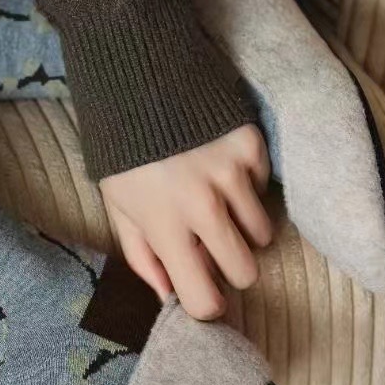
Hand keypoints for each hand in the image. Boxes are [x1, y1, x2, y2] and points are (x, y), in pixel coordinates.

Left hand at [100, 125, 272, 320]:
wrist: (139, 82)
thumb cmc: (124, 154)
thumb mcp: (119, 207)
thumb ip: (143, 256)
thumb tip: (168, 297)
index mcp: (164, 226)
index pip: (204, 299)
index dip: (205, 303)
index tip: (203, 291)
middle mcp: (203, 205)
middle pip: (246, 272)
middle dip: (232, 268)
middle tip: (214, 246)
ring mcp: (232, 175)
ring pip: (262, 233)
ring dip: (243, 226)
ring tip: (217, 202)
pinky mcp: (251, 146)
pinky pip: (265, 187)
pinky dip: (249, 184)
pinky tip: (221, 166)